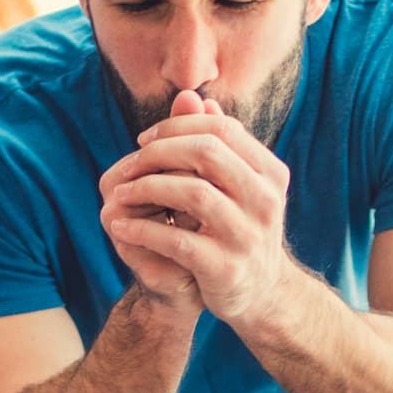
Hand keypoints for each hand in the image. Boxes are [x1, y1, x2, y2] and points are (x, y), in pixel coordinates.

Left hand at [101, 92, 295, 327]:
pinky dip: (143, 229)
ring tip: (121, 193)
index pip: (221, 129)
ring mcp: (247, 235)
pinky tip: (121, 226)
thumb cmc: (241, 230)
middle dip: (159, 152)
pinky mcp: (224, 268)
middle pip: (207, 153)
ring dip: (147, 187)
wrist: (262, 295)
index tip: (144, 140)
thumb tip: (190, 97)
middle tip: (129, 164)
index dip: (177, 127)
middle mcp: (265, 200)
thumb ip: (215, 143)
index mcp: (271, 173)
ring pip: (192, 193)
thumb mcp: (237, 185)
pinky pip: (177, 240)